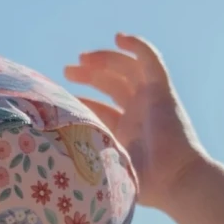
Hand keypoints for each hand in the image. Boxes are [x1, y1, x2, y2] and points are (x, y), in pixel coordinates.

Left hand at [64, 33, 210, 211]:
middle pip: (111, 83)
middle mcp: (138, 113)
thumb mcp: (105, 168)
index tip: (60, 97)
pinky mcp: (162, 91)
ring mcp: (150, 100)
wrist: (173, 182)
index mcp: (125, 132)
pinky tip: (120, 37)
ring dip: (105, 59)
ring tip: (81, 58)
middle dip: (89, 74)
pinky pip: (151, 60)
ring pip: (126, 68)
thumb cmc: (141, 186)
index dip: (82, 99)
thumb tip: (50, 155)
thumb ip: (84, 158)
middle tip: (68, 70)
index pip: (101, 108)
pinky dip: (137, 45)